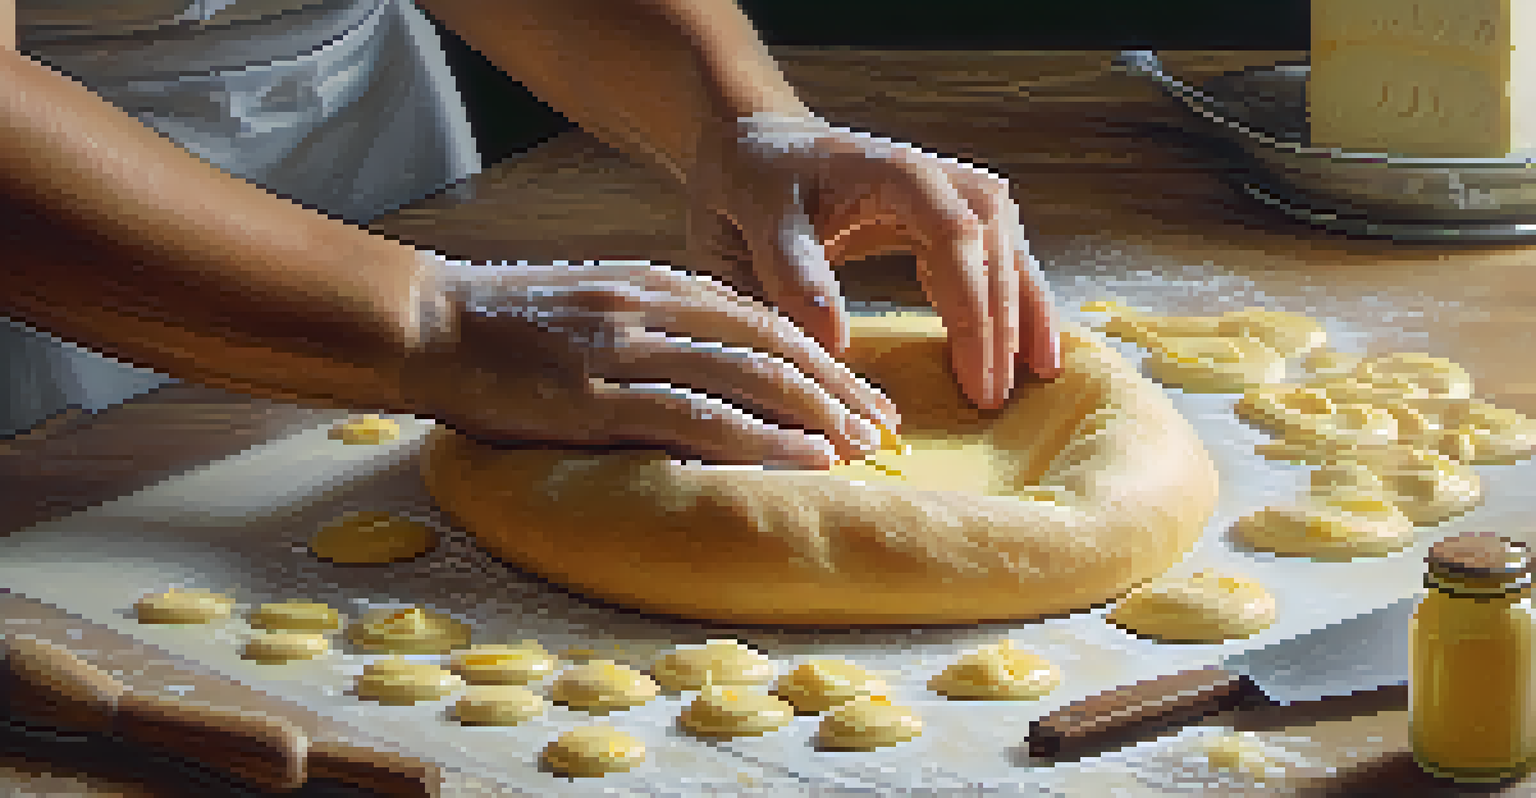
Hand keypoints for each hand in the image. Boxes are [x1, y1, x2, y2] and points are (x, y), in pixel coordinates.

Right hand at [403, 258, 899, 467]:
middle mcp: (654, 308)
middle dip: (838, 388)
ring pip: (749, 377)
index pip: (763, 320)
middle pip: (773, 345)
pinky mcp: (598, 397)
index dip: (822, 358)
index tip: (860, 393)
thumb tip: (719, 366)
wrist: (428, 324)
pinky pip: (697, 417)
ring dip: (816, 414)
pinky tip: (804, 459)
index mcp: (657, 283)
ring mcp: (627, 350)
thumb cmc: (508, 324)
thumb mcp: (597, 305)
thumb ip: (658, 324)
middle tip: (884, 426)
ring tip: (863, 447)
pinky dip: (760, 439)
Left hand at [686, 113, 1060, 410]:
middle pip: (991, 250)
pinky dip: (1022, 303)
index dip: (968, 308)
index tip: (972, 374)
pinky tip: (1034, 352)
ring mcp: (953, 194)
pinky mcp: (954, 218)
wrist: (758, 144)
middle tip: (989, 402)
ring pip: (1007, 253)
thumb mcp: (757, 222)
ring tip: (1036, 379)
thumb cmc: (755, 181)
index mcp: (894, 171)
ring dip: (1023, 317)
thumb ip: (791, 275)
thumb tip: (837, 344)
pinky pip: (1002, 259)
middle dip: (997, 329)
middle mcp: (938, 177)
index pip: (954, 236)